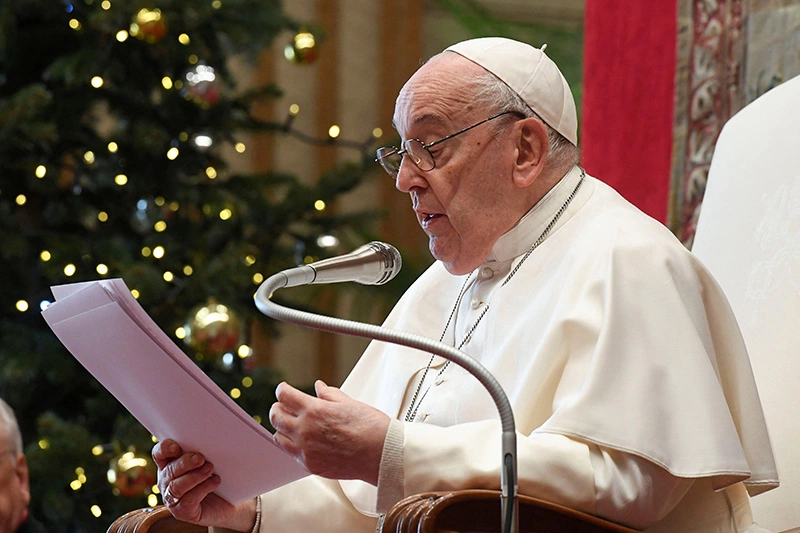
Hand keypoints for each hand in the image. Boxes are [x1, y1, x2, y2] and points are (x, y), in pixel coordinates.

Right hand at [152, 440, 255, 530]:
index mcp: (169, 464)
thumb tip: (211, 437)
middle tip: (201, 458)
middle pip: (170, 470)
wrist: (229, 501)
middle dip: (185, 462)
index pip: (160, 453)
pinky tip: (215, 481)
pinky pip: (188, 500)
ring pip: (177, 486)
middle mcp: (167, 481)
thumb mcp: (208, 459)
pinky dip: (203, 488)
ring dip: (195, 476)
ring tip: (210, 468)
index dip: (165, 449)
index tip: (178, 447)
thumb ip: (203, 450)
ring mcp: (172, 498)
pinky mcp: (182, 512)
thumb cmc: (216, 474)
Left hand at [269, 380, 390, 483]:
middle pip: (275, 416)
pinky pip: (291, 453)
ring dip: (282, 428)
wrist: (381, 454)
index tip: (284, 389)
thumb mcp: (349, 403)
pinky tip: (302, 441)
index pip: (284, 395)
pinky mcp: (310, 465)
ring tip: (291, 425)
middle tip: (283, 406)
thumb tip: (318, 387)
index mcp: (314, 410)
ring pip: (278, 436)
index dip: (283, 389)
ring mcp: (305, 449)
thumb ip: (328, 394)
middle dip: (278, 407)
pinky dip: (292, 445)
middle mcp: (305, 430)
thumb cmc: (370, 428)